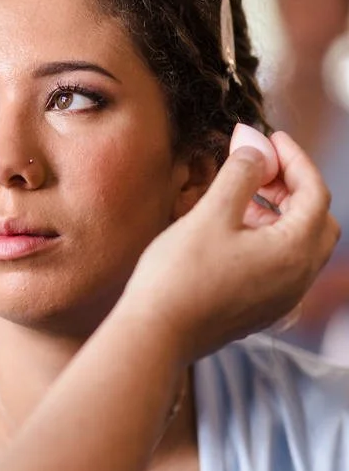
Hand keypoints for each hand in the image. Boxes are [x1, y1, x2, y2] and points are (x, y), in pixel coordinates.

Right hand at [118, 130, 339, 362]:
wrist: (156, 333)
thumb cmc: (180, 276)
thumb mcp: (211, 215)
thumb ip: (240, 175)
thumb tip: (256, 148)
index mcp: (294, 251)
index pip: (314, 192)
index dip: (293, 159)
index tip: (270, 137)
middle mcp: (298, 277)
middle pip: (315, 219)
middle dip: (292, 187)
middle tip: (259, 167)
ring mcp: (281, 297)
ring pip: (298, 244)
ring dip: (279, 213)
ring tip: (240, 195)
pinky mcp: (260, 309)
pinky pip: (280, 265)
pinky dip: (267, 238)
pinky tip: (232, 231)